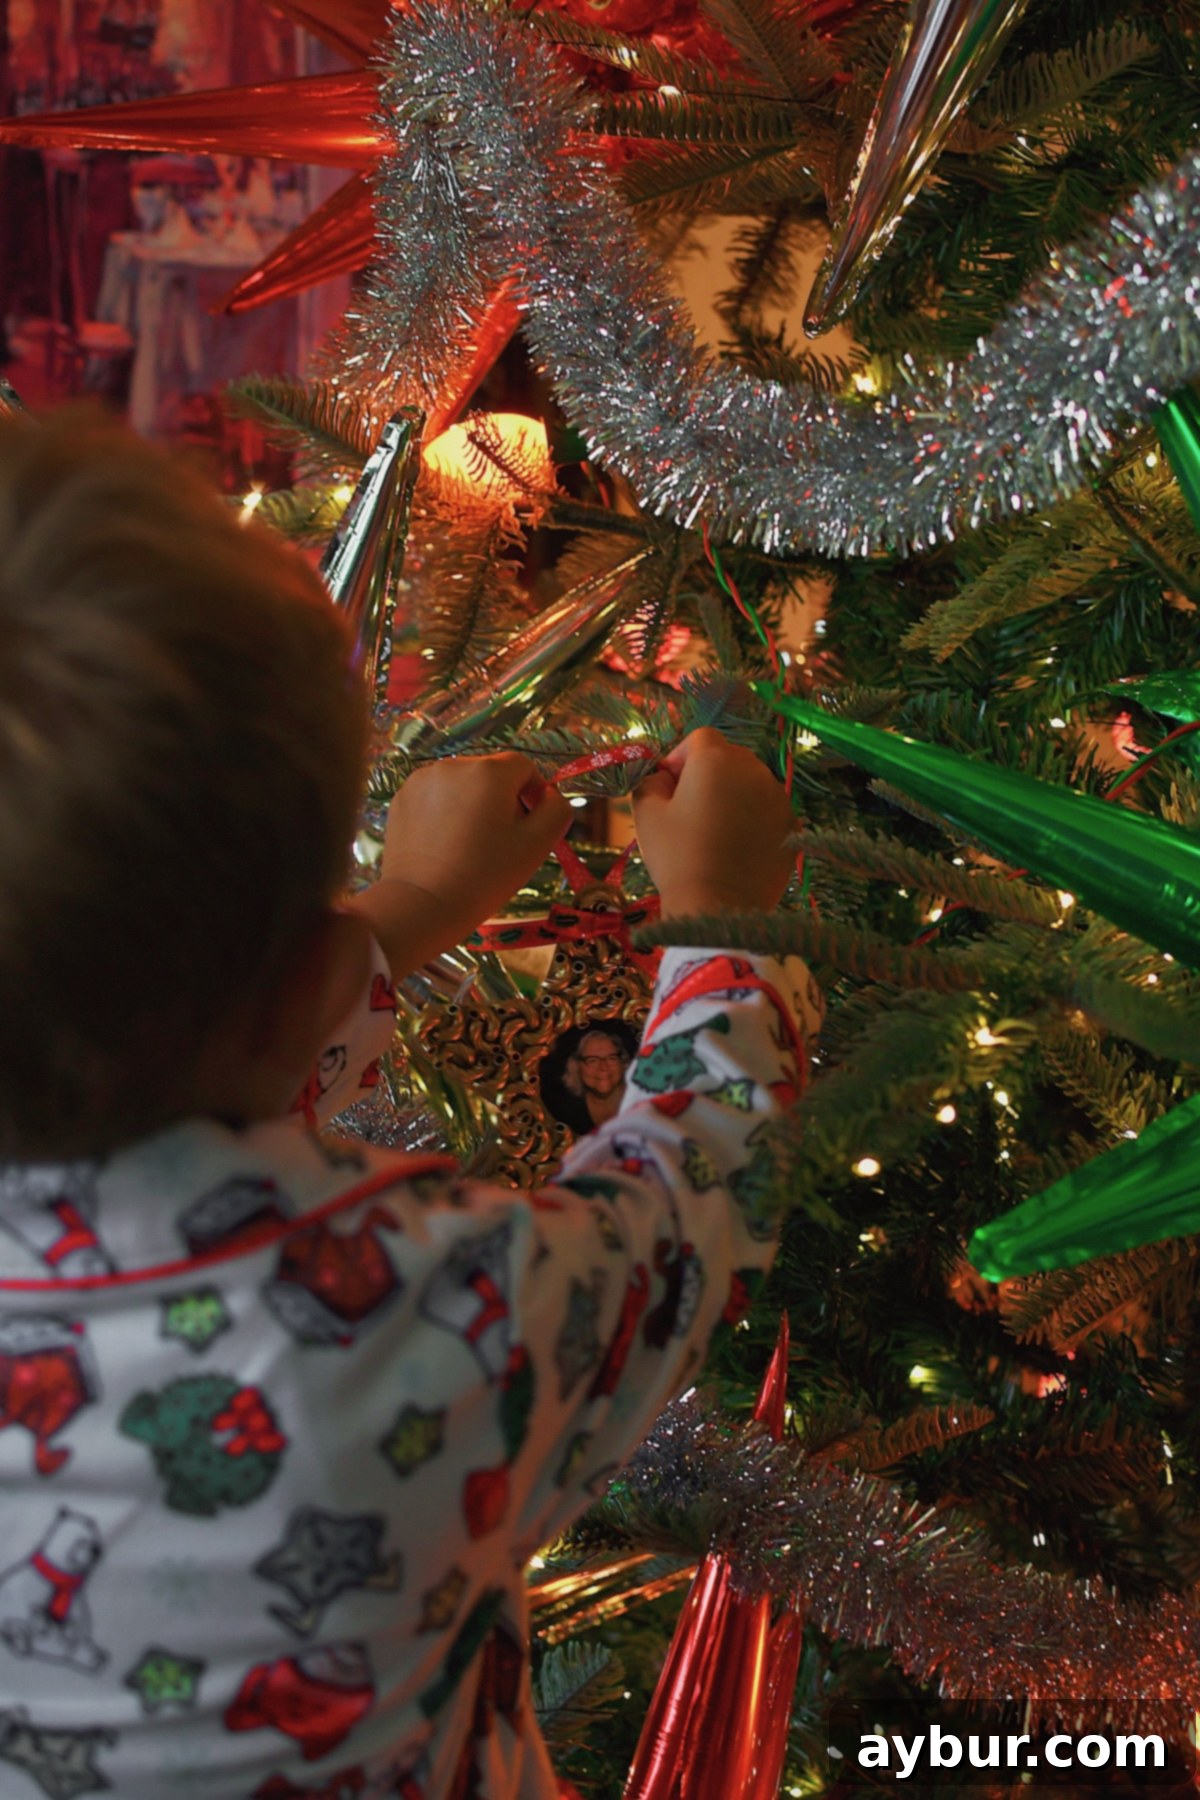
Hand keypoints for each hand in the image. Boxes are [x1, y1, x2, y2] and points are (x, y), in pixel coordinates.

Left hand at [350, 753, 569, 976]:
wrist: (422, 904)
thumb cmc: (485, 876)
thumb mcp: (536, 846)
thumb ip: (556, 811)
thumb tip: (550, 796)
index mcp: (489, 772)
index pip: (523, 766)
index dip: (533, 792)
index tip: (529, 826)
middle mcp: (454, 765)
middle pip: (491, 774)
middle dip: (501, 800)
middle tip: (500, 842)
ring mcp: (422, 780)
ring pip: (461, 785)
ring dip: (472, 805)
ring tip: (469, 845)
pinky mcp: (401, 798)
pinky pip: (435, 797)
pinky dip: (445, 813)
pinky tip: (444, 845)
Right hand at [632, 729, 794, 918]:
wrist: (718, 907)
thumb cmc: (677, 857)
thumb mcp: (646, 813)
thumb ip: (651, 780)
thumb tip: (665, 776)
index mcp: (716, 759)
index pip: (699, 738)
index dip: (680, 758)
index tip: (669, 787)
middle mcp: (753, 769)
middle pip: (729, 757)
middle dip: (709, 775)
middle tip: (690, 811)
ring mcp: (778, 797)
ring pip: (751, 784)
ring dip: (733, 796)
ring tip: (715, 832)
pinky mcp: (792, 825)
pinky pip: (767, 810)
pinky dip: (753, 819)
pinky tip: (737, 847)